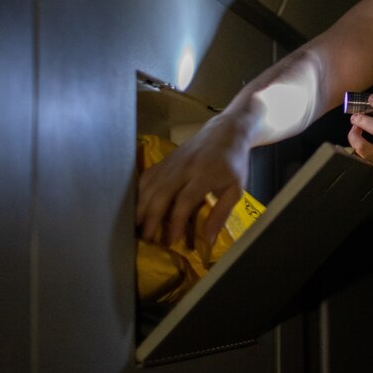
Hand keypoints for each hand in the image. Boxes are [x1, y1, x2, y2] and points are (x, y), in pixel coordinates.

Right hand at [135, 113, 252, 247]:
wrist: (225, 132)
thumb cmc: (233, 163)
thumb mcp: (235, 189)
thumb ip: (221, 214)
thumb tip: (208, 240)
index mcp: (204, 175)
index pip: (184, 201)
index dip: (176, 222)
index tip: (172, 240)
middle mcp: (184, 168)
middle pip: (161, 194)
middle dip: (152, 218)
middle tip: (148, 238)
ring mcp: (171, 162)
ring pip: (150, 186)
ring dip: (141, 207)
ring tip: (138, 227)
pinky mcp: (164, 159)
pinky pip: (147, 176)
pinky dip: (139, 193)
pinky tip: (137, 207)